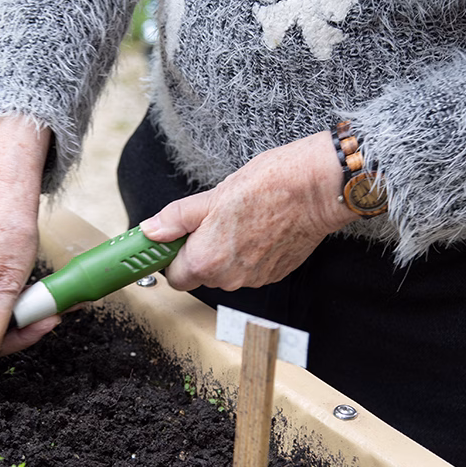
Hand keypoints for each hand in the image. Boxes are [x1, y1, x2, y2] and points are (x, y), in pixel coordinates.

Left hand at [139, 131, 356, 291]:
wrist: (316, 189)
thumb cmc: (266, 187)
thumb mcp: (209, 197)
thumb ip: (175, 220)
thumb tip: (150, 231)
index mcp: (205, 261)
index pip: (175, 277)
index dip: (174, 257)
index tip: (177, 240)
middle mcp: (229, 278)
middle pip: (201, 275)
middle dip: (201, 252)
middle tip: (212, 221)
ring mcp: (254, 279)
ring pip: (226, 272)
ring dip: (226, 253)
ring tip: (239, 221)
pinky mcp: (275, 274)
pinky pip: (250, 269)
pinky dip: (249, 253)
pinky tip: (258, 228)